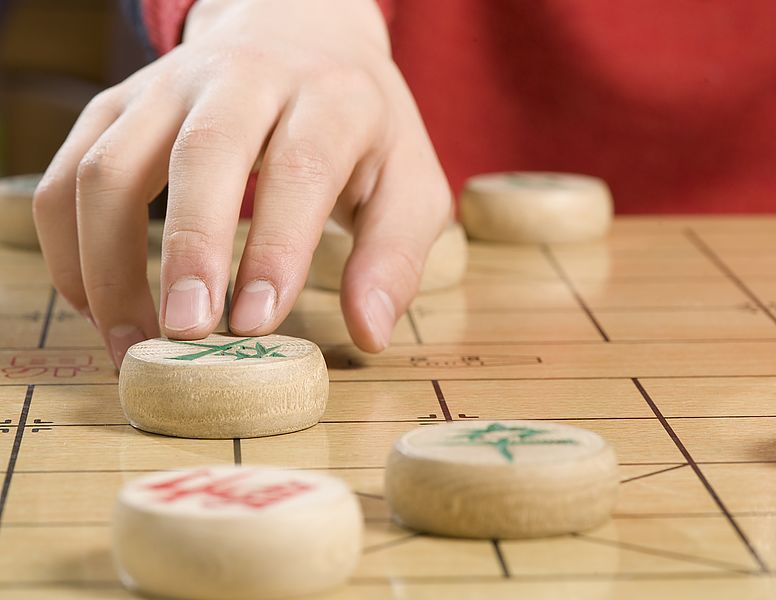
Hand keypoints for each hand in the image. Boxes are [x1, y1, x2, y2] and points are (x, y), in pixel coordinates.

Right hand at [33, 0, 450, 366]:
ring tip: (135, 342)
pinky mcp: (119, 104)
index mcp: (330, 98)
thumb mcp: (410, 182)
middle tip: (187, 333)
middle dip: (189, 249)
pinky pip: (70, 172)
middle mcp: (245, 79)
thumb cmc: (361, 127)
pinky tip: (97, 302)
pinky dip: (69, 244)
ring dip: (109, 261)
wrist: (302, 35)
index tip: (257, 322)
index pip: (300, 166)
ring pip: (112, 165)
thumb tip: (370, 333)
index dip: (276, 247)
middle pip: (203, 153)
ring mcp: (170, 87)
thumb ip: (394, 256)